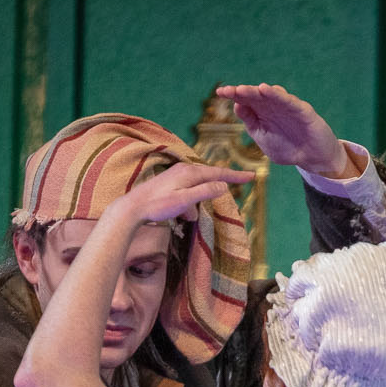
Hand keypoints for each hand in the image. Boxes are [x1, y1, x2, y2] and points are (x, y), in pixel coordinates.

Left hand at [109, 163, 251, 226]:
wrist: (132, 207)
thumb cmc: (158, 205)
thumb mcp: (185, 200)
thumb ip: (204, 192)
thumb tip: (223, 186)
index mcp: (190, 172)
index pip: (219, 173)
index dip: (236, 175)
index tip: (252, 176)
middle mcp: (184, 169)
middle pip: (210, 175)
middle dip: (221, 183)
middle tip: (240, 184)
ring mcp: (176, 176)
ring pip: (198, 186)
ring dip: (200, 199)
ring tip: (190, 215)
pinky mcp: (170, 183)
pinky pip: (188, 192)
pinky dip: (190, 203)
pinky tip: (183, 216)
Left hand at [219, 83, 359, 177]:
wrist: (313, 158)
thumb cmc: (288, 148)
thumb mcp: (264, 138)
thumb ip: (251, 124)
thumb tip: (237, 106)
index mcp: (262, 113)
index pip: (245, 100)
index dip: (233, 94)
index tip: (220, 92)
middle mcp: (274, 106)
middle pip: (256, 95)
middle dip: (242, 91)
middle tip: (228, 90)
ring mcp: (288, 107)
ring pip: (270, 95)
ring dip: (256, 91)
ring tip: (242, 90)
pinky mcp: (303, 110)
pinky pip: (289, 101)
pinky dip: (278, 95)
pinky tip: (267, 91)